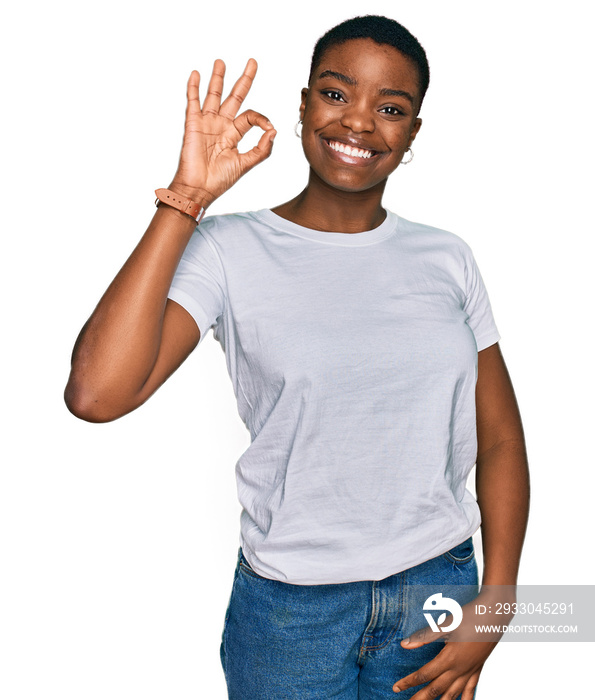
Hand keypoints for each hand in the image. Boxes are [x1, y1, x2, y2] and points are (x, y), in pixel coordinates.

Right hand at [170, 58, 275, 207]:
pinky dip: (193, 88)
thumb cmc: (220, 180)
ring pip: (214, 94)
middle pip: (234, 97)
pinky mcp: (193, 124)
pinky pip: (193, 102)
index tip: (268, 127)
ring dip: (218, 78)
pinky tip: (196, 74)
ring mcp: (207, 122)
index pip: (251, 116)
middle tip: (252, 62)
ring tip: (221, 62)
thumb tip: (274, 131)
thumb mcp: (246, 164)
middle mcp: (222, 125)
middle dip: (244, 80)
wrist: (199, 188)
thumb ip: (262, 149)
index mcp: (234, 134)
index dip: (261, 118)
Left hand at [393, 589, 514, 698]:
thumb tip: (404, 645)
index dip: (409, 682)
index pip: (424, 675)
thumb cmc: (469, 616)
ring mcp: (470, 671)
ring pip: (453, 694)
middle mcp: (459, 669)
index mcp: (449, 658)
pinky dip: (465, 699)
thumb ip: (424, 636)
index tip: (396, 687)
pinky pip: (471, 689)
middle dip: (421, 698)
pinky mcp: (478, 668)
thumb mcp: (445, 624)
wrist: (495, 615)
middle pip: (436, 689)